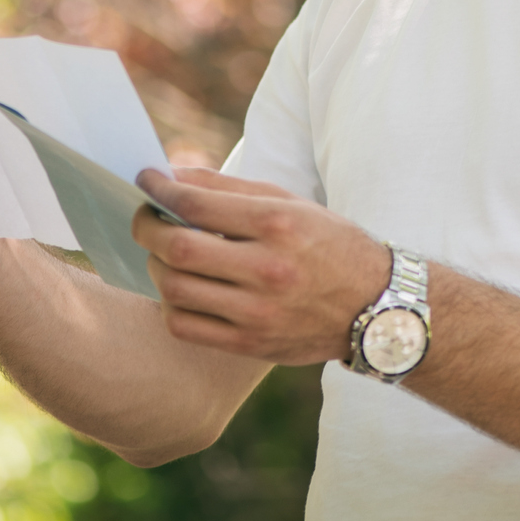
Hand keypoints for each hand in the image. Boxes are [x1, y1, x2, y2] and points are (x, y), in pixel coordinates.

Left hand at [131, 168, 389, 364]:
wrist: (375, 307)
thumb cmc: (328, 245)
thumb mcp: (290, 203)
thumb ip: (229, 188)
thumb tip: (170, 176)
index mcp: (278, 224)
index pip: (197, 203)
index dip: (159, 189)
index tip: (145, 180)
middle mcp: (268, 269)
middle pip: (178, 248)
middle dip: (147, 228)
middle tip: (145, 217)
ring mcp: (259, 312)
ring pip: (175, 289)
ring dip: (156, 266)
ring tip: (164, 253)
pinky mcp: (252, 344)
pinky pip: (186, 327)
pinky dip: (170, 304)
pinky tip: (180, 289)